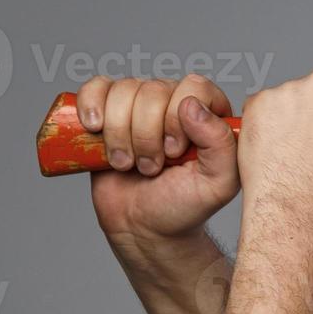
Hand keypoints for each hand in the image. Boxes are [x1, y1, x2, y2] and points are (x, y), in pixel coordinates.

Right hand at [79, 74, 239, 246]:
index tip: (174, 152)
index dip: (177, 118)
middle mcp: (175, 102)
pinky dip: (90, 105)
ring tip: (127, 163)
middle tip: (151, 166)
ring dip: (119, 133)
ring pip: (123, 90)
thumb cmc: (183, 206)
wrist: (143, 226)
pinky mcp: (108, 111)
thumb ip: (221, 145)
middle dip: (146, 135)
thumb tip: (192, 105)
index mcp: (210, 114)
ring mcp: (140, 104)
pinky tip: (95, 129)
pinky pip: (95, 87)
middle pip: (153, 90)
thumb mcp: (218, 184)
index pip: (194, 87)